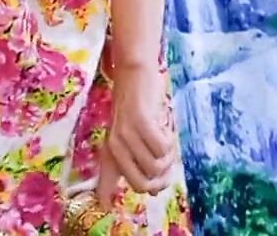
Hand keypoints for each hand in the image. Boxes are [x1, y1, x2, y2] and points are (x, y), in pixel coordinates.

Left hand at [95, 63, 176, 207]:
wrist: (135, 73)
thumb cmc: (139, 107)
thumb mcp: (135, 137)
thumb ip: (142, 164)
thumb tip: (154, 191)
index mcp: (110, 152)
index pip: (106, 186)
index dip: (111, 197)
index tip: (115, 203)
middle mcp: (114, 147)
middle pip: (143, 184)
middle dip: (162, 177)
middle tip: (167, 158)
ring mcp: (126, 135)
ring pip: (156, 166)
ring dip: (169, 155)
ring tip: (165, 136)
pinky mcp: (140, 123)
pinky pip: (163, 147)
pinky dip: (171, 139)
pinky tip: (165, 125)